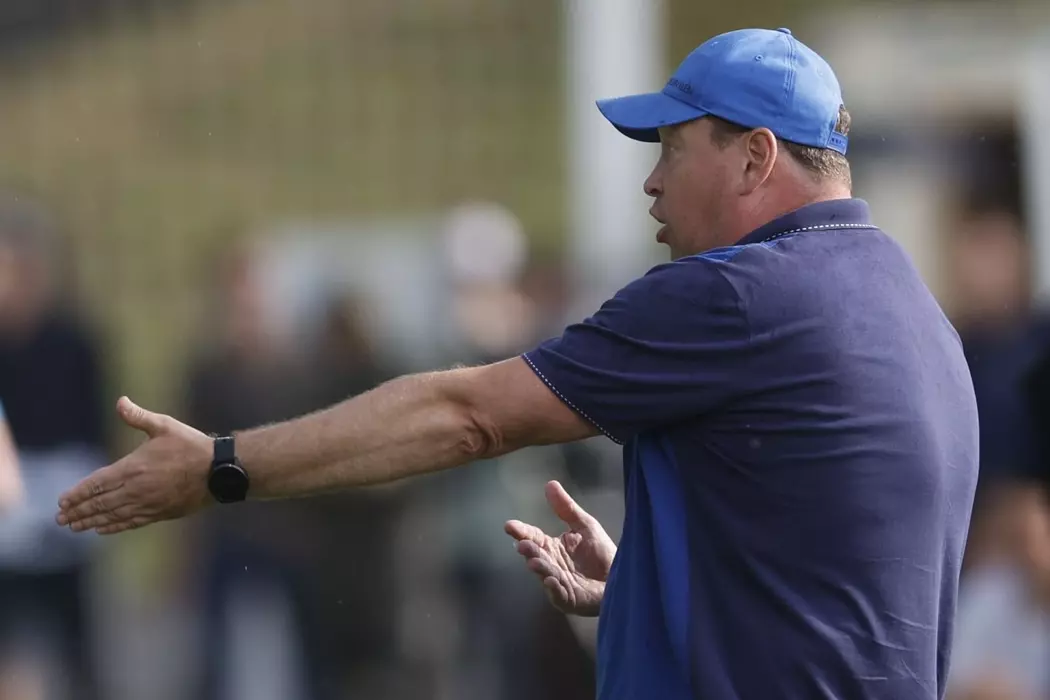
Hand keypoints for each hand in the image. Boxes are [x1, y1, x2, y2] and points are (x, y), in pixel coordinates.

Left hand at [55, 397, 212, 534]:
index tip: (62, 501)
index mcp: (134, 467)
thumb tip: (120, 401)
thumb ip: (139, 417)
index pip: (97, 483)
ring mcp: (148, 503)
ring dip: (91, 522)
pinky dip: (114, 527)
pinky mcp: (160, 513)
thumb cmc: (192, 446)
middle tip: (60, 519)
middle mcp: (136, 489)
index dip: (78, 493)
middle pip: (100, 503)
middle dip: (78, 511)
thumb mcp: (165, 426)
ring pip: (112, 515)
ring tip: (74, 527)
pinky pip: (131, 523)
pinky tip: (102, 529)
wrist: (219, 471)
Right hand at [505, 480, 615, 616]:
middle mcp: (551, 565)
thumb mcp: (584, 525)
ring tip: (534, 562)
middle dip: (529, 551)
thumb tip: (549, 483)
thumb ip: (566, 508)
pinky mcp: (570, 600)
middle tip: (522, 544)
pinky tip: (551, 580)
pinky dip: (554, 589)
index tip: (509, 525)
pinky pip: (559, 595)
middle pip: (536, 556)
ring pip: (545, 575)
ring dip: (539, 569)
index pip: (533, 537)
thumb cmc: (602, 552)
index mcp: (552, 547)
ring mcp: (559, 584)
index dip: (521, 531)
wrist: (623, 577)